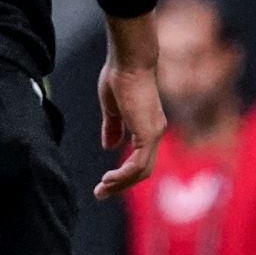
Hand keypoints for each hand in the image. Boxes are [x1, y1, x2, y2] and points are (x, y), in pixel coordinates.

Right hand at [96, 23, 164, 199]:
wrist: (129, 60)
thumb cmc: (119, 76)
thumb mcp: (112, 107)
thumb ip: (113, 127)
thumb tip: (110, 146)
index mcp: (147, 126)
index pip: (140, 159)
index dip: (122, 174)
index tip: (103, 182)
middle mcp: (155, 132)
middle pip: (142, 170)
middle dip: (120, 185)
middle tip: (100, 194)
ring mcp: (154, 134)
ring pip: (141, 171)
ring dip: (120, 184)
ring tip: (101, 189)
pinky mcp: (148, 133)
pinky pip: (138, 164)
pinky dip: (123, 175)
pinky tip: (108, 179)